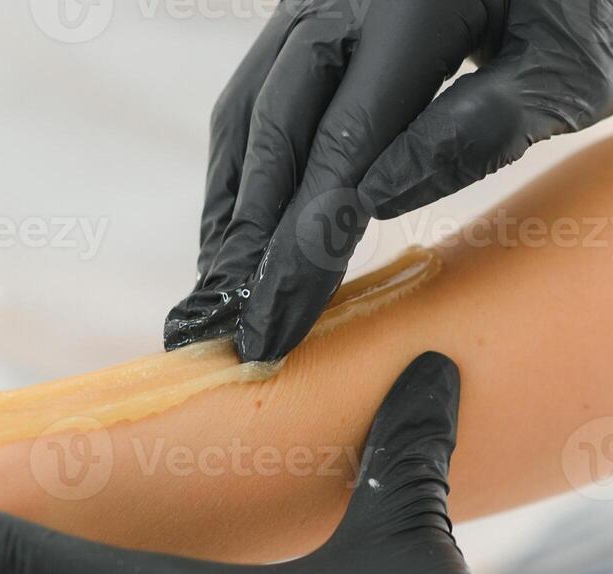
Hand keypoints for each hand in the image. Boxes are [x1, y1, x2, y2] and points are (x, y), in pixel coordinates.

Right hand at [165, 0, 612, 361]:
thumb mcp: (563, 70)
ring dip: (231, 209)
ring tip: (223, 287)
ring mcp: (313, 7)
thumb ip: (484, 126)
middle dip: (253, 237)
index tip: (283, 312)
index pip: (344, 139)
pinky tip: (233, 231)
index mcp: (413, 6)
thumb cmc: (572, 17)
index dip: (306, 236)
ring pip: (248, 115)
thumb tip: (372, 200)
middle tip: (240, 320)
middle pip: (277, 129)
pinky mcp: (301, 25)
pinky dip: (236, 173)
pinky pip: (250, 100)